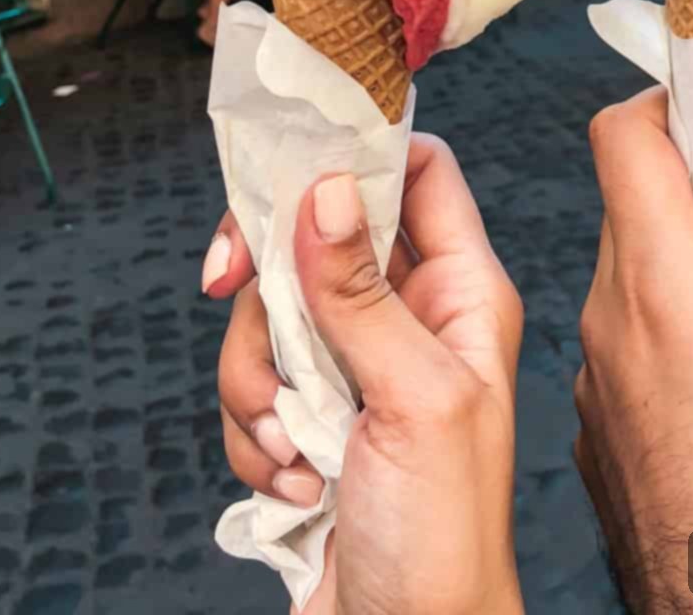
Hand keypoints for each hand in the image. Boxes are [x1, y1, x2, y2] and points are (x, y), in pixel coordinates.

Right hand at [206, 135, 525, 614]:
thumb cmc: (444, 539)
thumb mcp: (414, 400)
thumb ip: (364, 293)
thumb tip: (325, 188)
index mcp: (462, 293)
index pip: (418, 172)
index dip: (356, 153)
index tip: (288, 163)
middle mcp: (411, 318)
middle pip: (320, 234)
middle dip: (270, 277)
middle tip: (231, 285)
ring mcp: (359, 369)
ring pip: (274, 312)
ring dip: (256, 375)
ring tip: (294, 442)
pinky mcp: (313, 419)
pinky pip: (253, 382)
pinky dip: (252, 430)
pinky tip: (294, 483)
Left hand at [575, 88, 692, 614]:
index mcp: (658, 291)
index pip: (619, 139)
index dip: (672, 107)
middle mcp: (606, 324)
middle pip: (628, 202)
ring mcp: (596, 379)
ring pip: (630, 271)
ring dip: (686, 260)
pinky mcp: (602, 423)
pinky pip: (626, 335)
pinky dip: (670, 323)